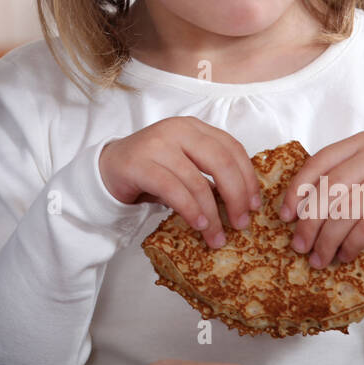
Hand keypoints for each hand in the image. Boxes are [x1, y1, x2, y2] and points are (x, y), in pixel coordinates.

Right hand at [99, 116, 261, 247]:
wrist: (108, 169)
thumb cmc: (152, 170)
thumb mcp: (184, 164)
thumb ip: (209, 174)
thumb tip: (243, 203)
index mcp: (194, 127)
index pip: (232, 148)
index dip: (248, 178)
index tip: (255, 205)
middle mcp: (178, 130)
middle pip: (221, 162)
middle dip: (237, 196)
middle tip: (242, 223)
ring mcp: (158, 145)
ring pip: (197, 181)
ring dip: (213, 213)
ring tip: (217, 237)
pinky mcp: (140, 164)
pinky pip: (174, 189)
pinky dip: (191, 210)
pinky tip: (199, 225)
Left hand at [276, 131, 363, 267]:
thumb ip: (336, 182)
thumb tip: (296, 214)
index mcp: (361, 143)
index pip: (320, 162)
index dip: (298, 190)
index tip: (285, 215)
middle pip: (331, 190)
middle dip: (310, 222)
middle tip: (299, 245)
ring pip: (348, 211)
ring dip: (328, 240)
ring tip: (318, 258)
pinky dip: (351, 245)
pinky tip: (344, 255)